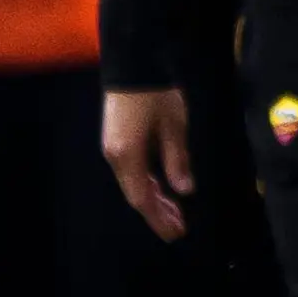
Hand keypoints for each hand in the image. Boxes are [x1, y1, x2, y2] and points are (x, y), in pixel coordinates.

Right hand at [102, 87, 196, 241]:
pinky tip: (163, 190)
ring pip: (134, 183)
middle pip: (136, 194)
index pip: (142, 198)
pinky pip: (133, 171)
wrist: (132, 63)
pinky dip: (149, 184)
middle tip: (179, 229)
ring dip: (154, 200)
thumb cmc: (156, 94)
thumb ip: (178, 159)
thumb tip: (184, 191)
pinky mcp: (117, 140)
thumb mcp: (174, 126)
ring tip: (175, 214)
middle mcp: (115, 156)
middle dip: (158, 214)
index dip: (159, 218)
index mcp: (128, 155)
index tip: (176, 233)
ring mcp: (113, 148)